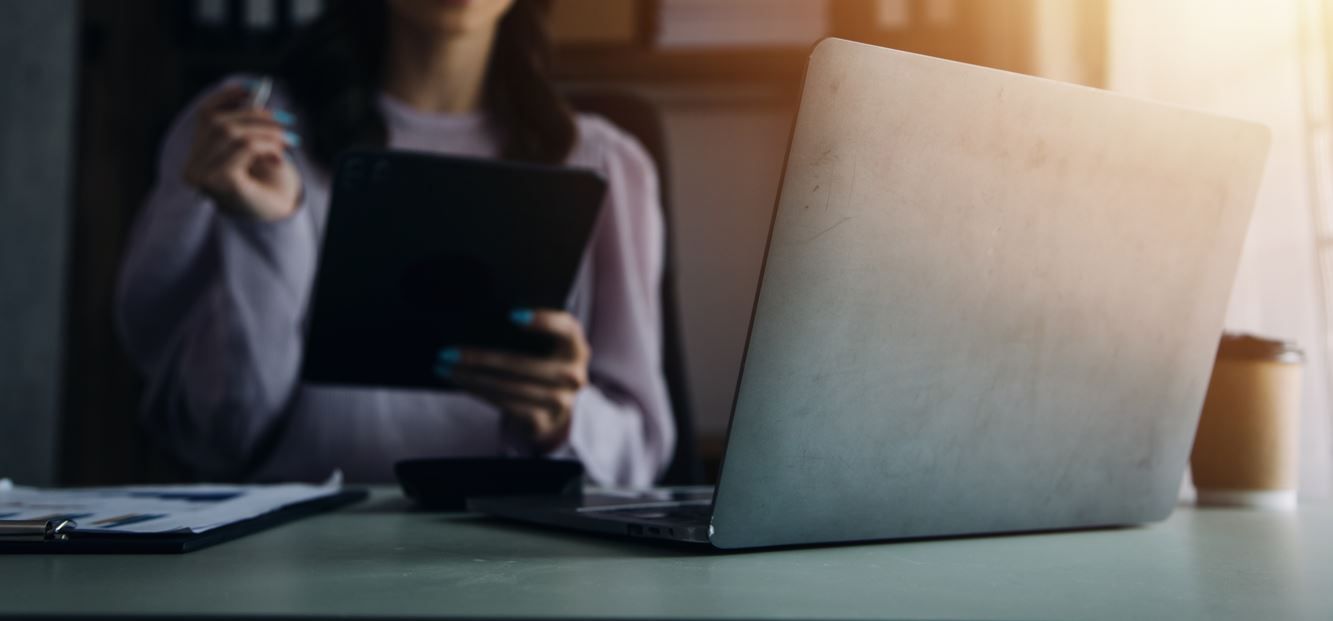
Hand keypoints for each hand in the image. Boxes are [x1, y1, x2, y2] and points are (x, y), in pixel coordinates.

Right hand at [183, 84, 301, 221]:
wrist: (277, 214)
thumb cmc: (265, 180)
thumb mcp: (255, 145)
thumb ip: (248, 122)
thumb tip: (256, 93)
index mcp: (197, 154)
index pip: (204, 115)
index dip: (226, 97)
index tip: (251, 89)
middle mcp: (192, 167)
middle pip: (221, 122)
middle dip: (257, 117)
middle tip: (286, 122)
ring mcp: (202, 177)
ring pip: (234, 134)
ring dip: (267, 134)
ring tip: (287, 143)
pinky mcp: (221, 183)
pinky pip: (245, 149)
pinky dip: (267, 147)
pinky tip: (278, 159)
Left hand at [436, 309, 590, 451]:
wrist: (558, 412)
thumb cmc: (544, 367)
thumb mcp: (549, 349)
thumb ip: (531, 336)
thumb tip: (481, 324)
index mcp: (575, 348)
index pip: (566, 329)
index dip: (543, 321)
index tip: (512, 315)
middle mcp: (572, 375)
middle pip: (521, 364)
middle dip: (480, 358)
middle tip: (448, 351)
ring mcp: (559, 402)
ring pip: (507, 387)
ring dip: (470, 377)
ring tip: (444, 367)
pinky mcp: (542, 421)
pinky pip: (504, 405)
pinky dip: (478, 391)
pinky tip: (460, 382)